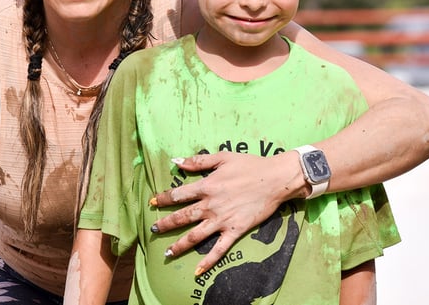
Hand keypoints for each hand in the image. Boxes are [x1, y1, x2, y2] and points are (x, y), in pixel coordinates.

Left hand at [148, 150, 304, 274]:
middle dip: (166, 224)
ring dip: (180, 245)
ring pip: (196, 235)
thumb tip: (176, 161)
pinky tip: (197, 271)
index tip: (152, 202)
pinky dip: (208, 261)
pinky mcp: (235, 230)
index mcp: (207, 186)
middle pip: (183, 216)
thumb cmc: (250, 165)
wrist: (275, 179)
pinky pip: (219, 249)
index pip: (179, 194)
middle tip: (153, 230)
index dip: (164, 198)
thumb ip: (198, 161)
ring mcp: (222, 220)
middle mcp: (211, 205)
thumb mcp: (223, 157)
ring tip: (167, 253)